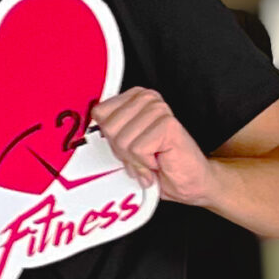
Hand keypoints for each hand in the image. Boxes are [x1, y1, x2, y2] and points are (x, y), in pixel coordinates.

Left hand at [93, 88, 213, 205]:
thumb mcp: (123, 145)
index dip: (109, 137)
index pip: (99, 113)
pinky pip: (137, 149)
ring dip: (135, 159)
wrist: (187, 180)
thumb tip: (91, 125)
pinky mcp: (168, 125)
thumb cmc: (156, 162)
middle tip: (140, 155)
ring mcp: (159, 109)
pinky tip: (158, 160)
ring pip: (122, 140)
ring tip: (150, 159)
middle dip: (121, 150)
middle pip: (109, 128)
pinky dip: (145, 163)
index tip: (127, 144)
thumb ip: (108, 131)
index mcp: (134, 97)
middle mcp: (147, 98)